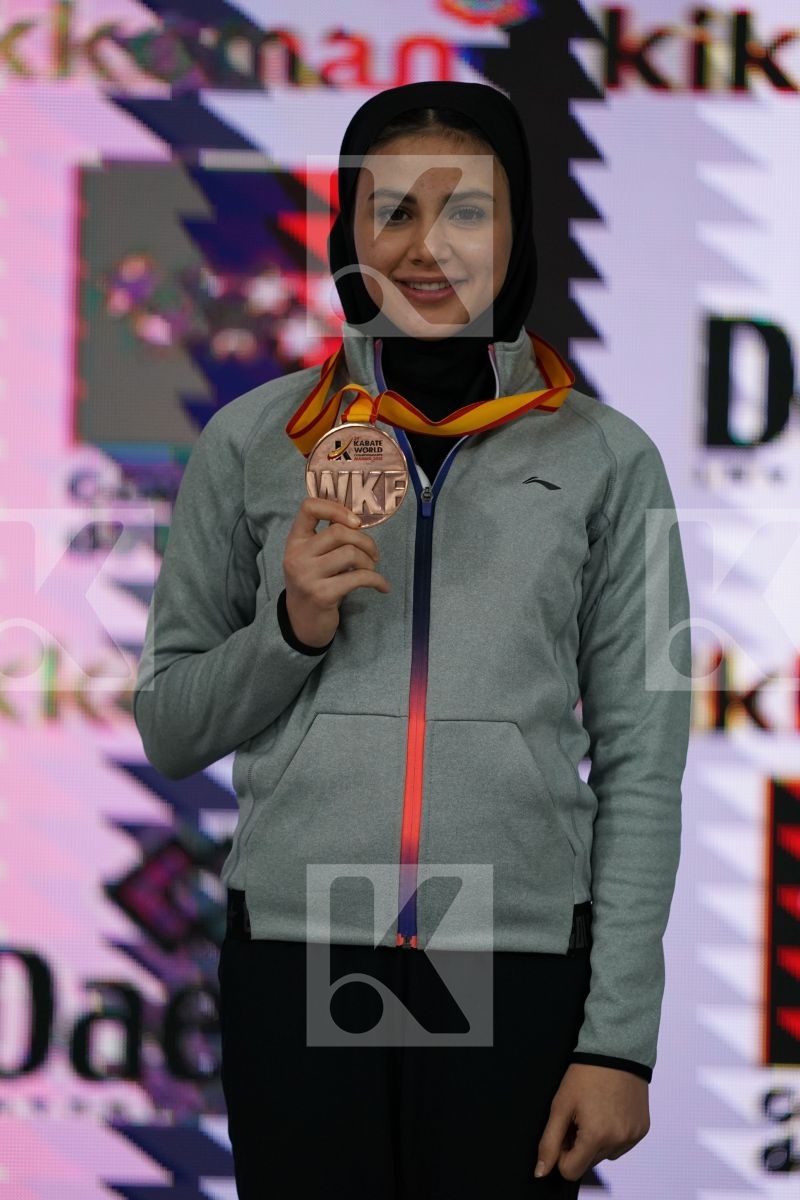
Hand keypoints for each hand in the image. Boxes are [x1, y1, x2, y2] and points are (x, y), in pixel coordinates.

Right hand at [283, 498, 389, 647]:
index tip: (355, 521)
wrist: (302, 622)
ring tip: (371, 570)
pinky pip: (359, 578)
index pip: (309, 507)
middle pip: (338, 532)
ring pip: (350, 553)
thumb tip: (359, 522)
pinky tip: (382, 587)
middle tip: (373, 554)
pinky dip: (377, 580)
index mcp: (294, 541)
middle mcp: (296, 556)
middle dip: (364, 540)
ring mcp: (307, 576)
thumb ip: (327, 539)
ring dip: (369, 561)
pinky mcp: (322, 594)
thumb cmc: (314, 583)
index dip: (336, 508)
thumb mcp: (311, 557)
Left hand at [535, 1063, 649, 1182]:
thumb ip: (549, 1142)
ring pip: (606, 1155)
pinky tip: (610, 1111)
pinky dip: (613, 1134)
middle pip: (588, 1162)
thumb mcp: (561, 1105)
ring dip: (597, 1141)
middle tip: (579, 1116)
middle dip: (579, 1145)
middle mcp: (618, 1142)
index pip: (571, 1171)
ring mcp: (633, 1137)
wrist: (616, 1050)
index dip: (562, 1153)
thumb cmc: (585, 1075)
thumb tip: (541, 1172)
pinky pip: (622, 1144)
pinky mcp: (642, 1130)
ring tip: (595, 1111)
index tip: (564, 1131)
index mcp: (596, 1137)